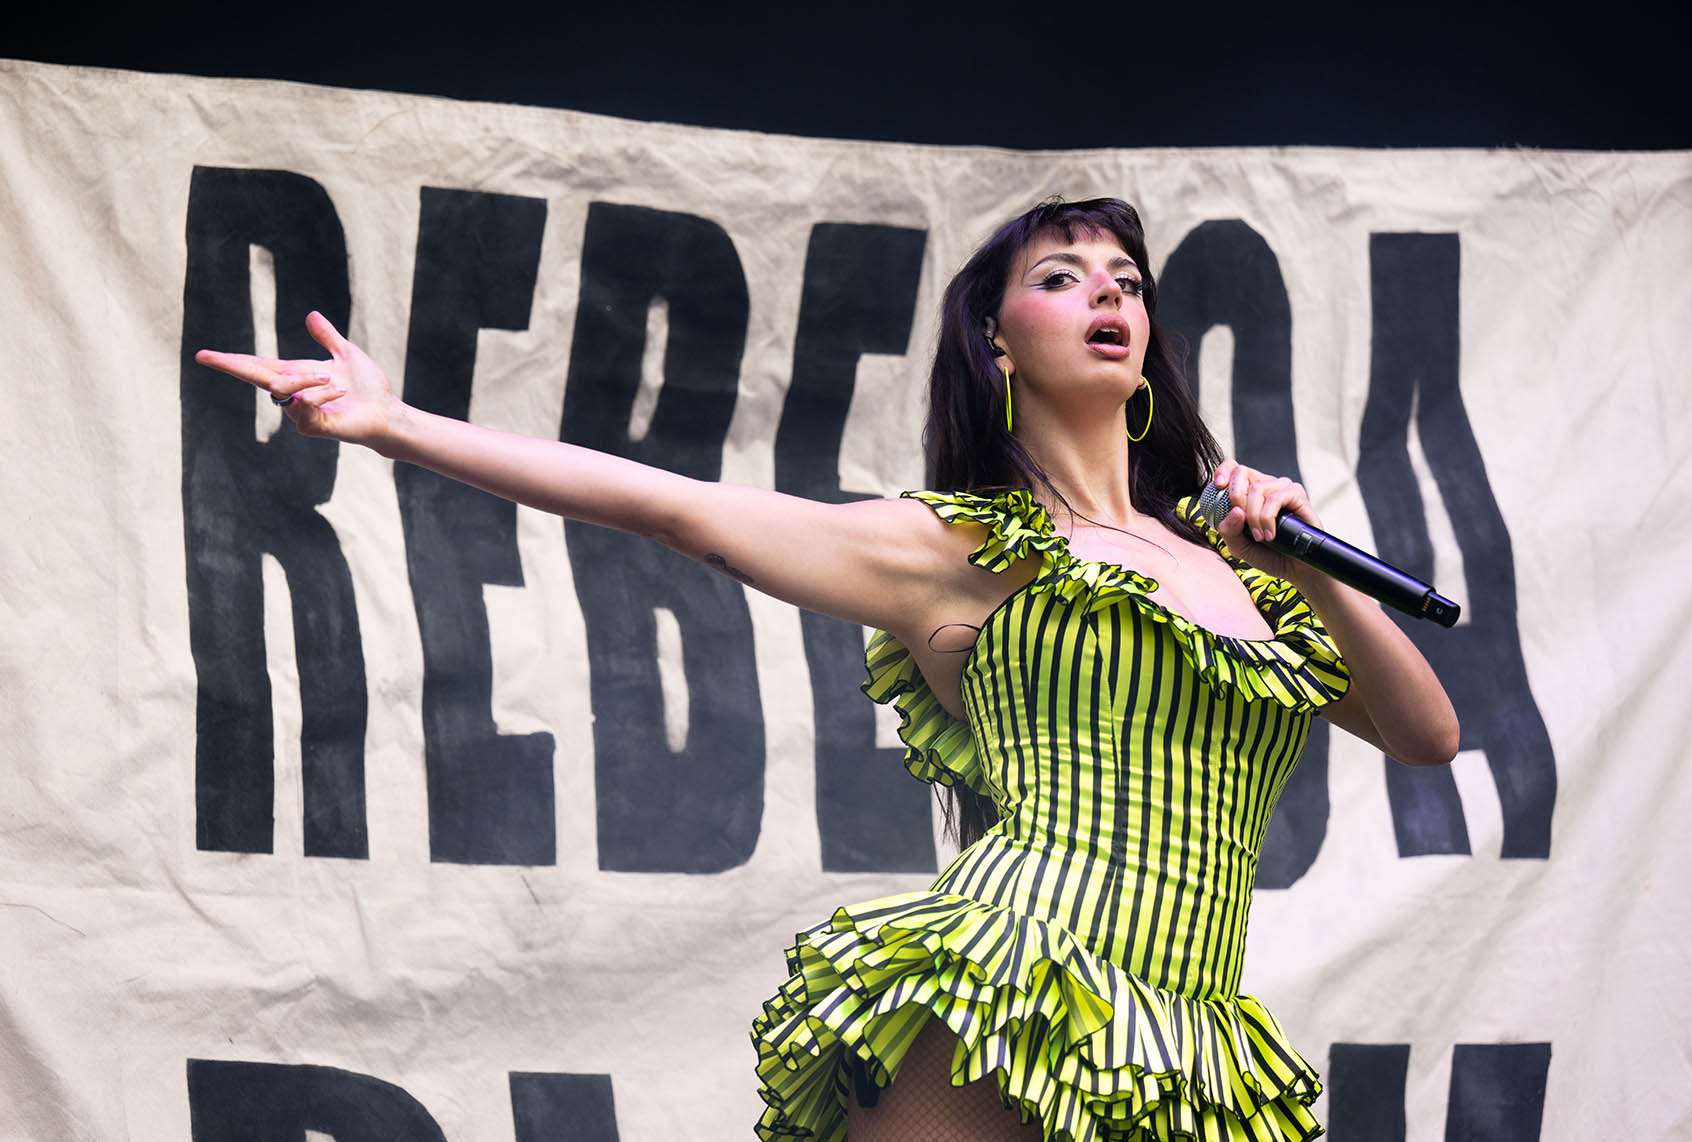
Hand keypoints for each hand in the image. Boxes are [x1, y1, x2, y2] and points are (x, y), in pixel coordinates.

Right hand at [194, 312, 398, 447]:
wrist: (387, 412)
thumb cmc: (369, 388)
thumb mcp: (346, 354)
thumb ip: (327, 337)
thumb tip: (310, 315)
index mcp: (297, 375)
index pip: (257, 366)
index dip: (231, 360)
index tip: (203, 355)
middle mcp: (293, 394)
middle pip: (253, 377)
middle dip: (230, 366)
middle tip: (204, 356)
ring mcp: (299, 412)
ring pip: (283, 389)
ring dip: (305, 380)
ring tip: (333, 380)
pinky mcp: (311, 426)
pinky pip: (304, 404)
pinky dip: (322, 394)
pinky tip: (340, 392)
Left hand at [1208, 460, 1322, 581]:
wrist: (1294, 568)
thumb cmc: (1267, 553)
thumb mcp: (1239, 545)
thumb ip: (1229, 531)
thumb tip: (1235, 511)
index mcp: (1249, 492)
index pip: (1234, 469)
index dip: (1224, 470)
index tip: (1218, 486)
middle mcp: (1266, 485)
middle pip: (1242, 472)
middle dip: (1235, 497)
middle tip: (1241, 523)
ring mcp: (1282, 488)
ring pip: (1258, 488)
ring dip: (1253, 516)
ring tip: (1259, 537)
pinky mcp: (1297, 495)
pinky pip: (1275, 499)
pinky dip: (1267, 518)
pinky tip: (1270, 535)